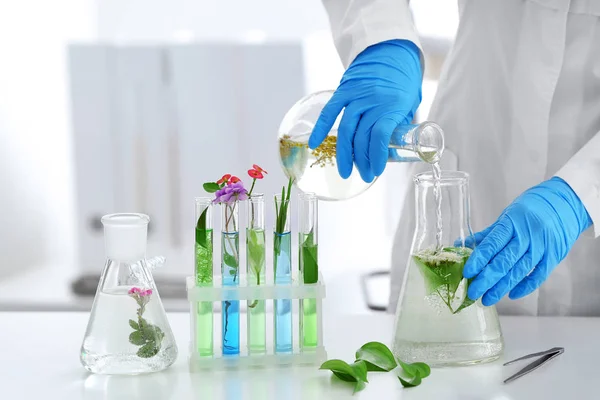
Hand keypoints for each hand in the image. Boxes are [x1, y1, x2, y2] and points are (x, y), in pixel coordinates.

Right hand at [308, 40, 421, 182]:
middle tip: (364, 176)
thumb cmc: (404, 81)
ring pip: (346, 129)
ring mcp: (356, 95)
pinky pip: (329, 112)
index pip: (380, 136)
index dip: (376, 156)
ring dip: (344, 154)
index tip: (376, 171)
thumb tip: (390, 153)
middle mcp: (372, 100)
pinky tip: (315, 144)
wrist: (392, 50)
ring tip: (346, 171)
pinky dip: (321, 128)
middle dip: (362, 161)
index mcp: (392, 105)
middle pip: (362, 137)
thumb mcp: (409, 105)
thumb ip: (398, 126)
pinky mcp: (343, 90)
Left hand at [463, 177, 591, 305]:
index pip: (492, 245)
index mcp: (511, 223)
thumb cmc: (531, 208)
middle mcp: (527, 236)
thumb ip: (487, 234)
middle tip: (473, 293)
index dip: (478, 260)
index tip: (467, 273)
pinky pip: (539, 275)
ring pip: (519, 271)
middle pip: (504, 262)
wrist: (565, 202)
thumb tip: (463, 245)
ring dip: (502, 287)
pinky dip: (525, 287)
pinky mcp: (554, 256)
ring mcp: (542, 247)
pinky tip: (512, 295)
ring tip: (487, 299)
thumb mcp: (507, 216)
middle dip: (486, 280)